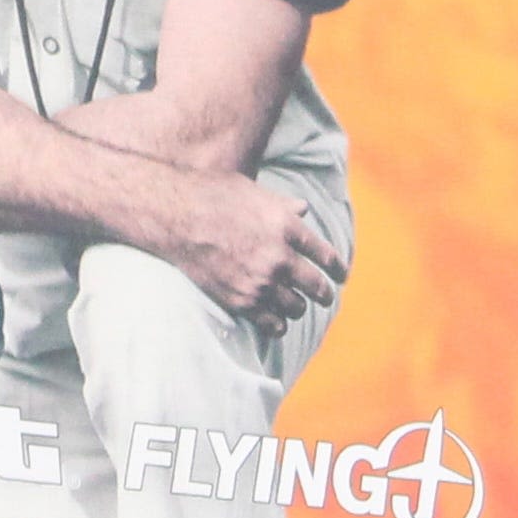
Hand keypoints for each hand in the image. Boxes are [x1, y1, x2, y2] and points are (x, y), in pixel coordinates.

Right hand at [155, 175, 342, 327]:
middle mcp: (280, 257)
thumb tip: (303, 209)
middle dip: (324, 294)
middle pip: (317, 287)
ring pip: (296, 308)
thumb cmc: (214, 195)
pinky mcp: (241, 300)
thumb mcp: (256, 193)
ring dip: (298, 308)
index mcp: (288, 227)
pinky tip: (277, 323)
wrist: (177, 215)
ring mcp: (261, 282)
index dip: (338, 269)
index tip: (341, 276)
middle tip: (325, 298)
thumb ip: (284, 205)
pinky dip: (278, 325)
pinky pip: (272, 324)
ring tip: (296, 308)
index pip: (326, 256)